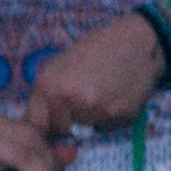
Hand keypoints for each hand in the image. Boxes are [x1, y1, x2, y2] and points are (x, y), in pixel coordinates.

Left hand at [25, 11, 165, 136]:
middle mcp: (69, 99)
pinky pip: (107, 126)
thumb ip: (45, 93)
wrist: (136, 42)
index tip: (53, 117)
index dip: (46, 123)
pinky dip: (110, 116)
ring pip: (86, 126)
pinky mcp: (119, 116)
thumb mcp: (59, 65)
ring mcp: (95, 109)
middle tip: (84, 96)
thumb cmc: (94, 50)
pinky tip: (116, 95)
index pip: (38, 124)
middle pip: (62, 128)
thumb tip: (33, 124)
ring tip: (102, 90)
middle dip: (69, 119)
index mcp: (48, 85)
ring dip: (91, 115)